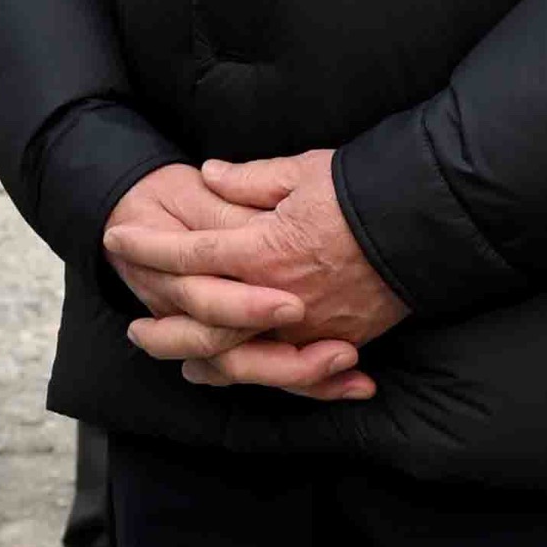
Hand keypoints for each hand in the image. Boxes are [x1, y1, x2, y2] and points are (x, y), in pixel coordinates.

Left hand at [102, 152, 400, 399]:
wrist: (430, 223)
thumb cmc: (363, 191)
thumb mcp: (302, 172)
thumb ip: (250, 180)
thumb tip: (210, 175)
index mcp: (263, 249)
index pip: (190, 253)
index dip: (148, 246)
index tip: (116, 238)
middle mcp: (279, 298)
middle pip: (203, 324)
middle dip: (162, 327)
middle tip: (132, 329)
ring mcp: (309, 327)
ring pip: (240, 359)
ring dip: (200, 358)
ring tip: (176, 357)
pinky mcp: (339, 342)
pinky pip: (287, 371)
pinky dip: (254, 374)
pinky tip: (227, 372)